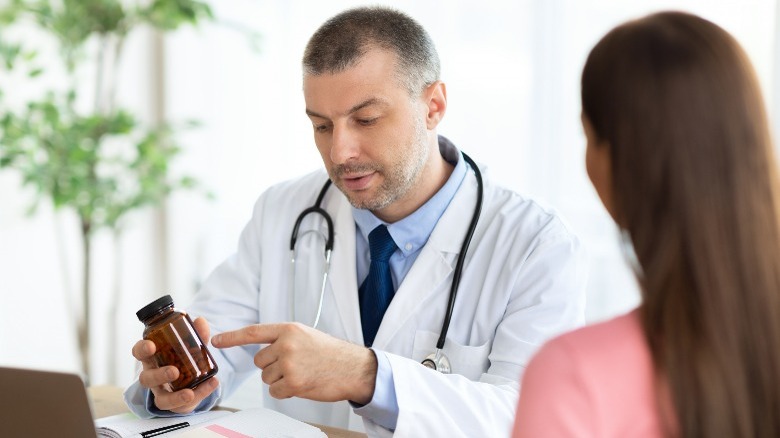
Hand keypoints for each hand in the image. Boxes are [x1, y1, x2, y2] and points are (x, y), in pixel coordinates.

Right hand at [130, 316, 219, 413]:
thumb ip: (196, 334)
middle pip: (146, 378)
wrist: (190, 379)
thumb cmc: (182, 358)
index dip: (142, 349)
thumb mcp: (191, 345)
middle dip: (159, 375)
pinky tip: (212, 384)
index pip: (139, 352)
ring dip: (175, 396)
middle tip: (174, 371)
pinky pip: (182, 406)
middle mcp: (153, 375)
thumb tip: (200, 321)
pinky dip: (199, 394)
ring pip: (161, 399)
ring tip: (189, 393)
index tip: (151, 346)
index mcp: (153, 357)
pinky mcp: (175, 404)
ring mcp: (162, 392)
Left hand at [212, 322, 376, 403]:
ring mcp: (289, 363)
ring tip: (303, 373)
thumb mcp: (306, 336)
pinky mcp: (293, 382)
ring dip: (280, 380)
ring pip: (266, 377)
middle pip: (260, 361)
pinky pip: (275, 392)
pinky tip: (303, 384)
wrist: (353, 368)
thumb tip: (263, 354)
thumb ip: (284, 340)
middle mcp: (287, 344)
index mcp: (289, 329)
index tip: (215, 341)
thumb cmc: (331, 353)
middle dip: (272, 366)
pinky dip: (286, 392)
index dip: (232, 337)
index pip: (254, 332)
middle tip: (295, 365)